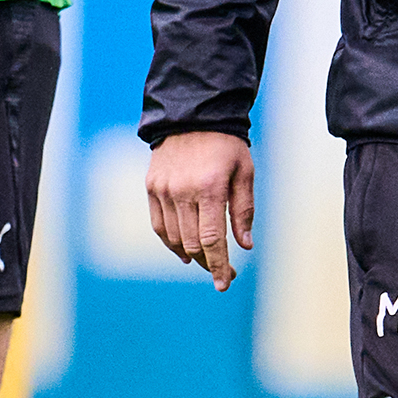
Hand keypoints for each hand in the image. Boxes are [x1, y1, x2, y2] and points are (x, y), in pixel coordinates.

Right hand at [145, 131, 255, 290]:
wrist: (192, 114)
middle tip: (225, 272)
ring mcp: (163, 190)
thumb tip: (245, 246)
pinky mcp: (152, 187)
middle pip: (193, 244)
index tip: (226, 283)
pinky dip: (171, 242)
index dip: (219, 266)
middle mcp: (182, 192)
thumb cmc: (226, 145)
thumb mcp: (244, 173)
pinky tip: (184, 251)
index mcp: (209, 188)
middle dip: (209, 264)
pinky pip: (159, 225)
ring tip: (207, 262)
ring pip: (175, 238)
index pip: (212, 240)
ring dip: (191, 256)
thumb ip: (243, 210)